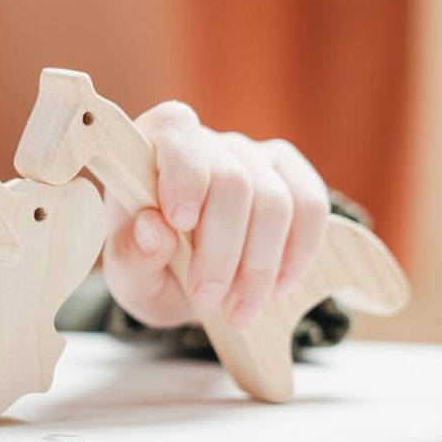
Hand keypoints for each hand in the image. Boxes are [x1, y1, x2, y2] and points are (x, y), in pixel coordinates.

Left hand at [102, 102, 329, 329]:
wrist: (190, 287)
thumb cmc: (151, 271)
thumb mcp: (130, 276)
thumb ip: (131, 255)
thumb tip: (153, 228)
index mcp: (151, 148)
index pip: (175, 131)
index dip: (184, 174)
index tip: (180, 223)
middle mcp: (205, 142)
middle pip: (231, 180)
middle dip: (221, 250)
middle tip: (206, 298)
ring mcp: (252, 156)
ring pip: (273, 200)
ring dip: (259, 265)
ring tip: (239, 310)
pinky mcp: (291, 176)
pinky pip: (311, 206)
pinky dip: (297, 254)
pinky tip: (276, 288)